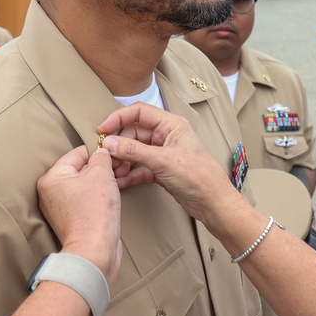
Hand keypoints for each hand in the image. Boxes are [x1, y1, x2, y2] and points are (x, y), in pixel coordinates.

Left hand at [37, 147, 121, 287]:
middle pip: (81, 169)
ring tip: (117, 183)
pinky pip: (87, 199)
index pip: (77, 153)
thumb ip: (102, 157)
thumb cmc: (94, 213)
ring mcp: (61, 208)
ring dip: (102, 181)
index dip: (99, 151)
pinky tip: (113, 196)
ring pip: (85, 184)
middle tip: (119, 168)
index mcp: (51, 178)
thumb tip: (102, 152)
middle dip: (102, 168)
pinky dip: (99, 196)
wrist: (95, 251)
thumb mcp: (101, 173)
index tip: (114, 153)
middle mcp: (51, 193)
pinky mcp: (72, 219)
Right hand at [99, 104, 246, 227]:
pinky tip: (120, 182)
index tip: (102, 130)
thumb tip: (109, 143)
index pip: (139, 112)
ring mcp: (164, 153)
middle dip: (118, 145)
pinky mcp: (162, 170)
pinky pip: (140, 167)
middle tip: (106, 158)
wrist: (213, 203)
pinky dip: (130, 174)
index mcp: (171, 125)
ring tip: (112, 173)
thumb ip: (133, 151)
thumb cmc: (199, 176)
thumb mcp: (162, 161)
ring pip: (135, 152)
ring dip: (122, 161)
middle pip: (134, 133)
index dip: (118, 118)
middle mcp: (166, 136)